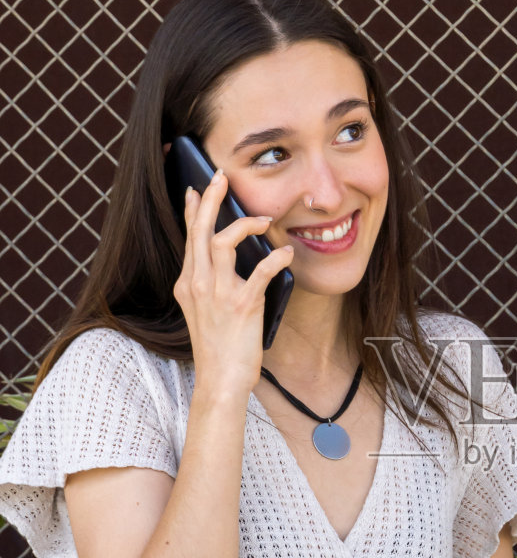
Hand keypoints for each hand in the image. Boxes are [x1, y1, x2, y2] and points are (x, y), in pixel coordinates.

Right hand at [173, 166, 293, 398]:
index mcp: (188, 284)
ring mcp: (217, 295)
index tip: (195, 190)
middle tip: (220, 177)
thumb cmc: (219, 347)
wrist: (220, 380)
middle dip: (210, 200)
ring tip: (263, 220)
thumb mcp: (205, 310)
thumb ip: (211, 283)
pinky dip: (276, 258)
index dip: (192, 211)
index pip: (189, 238)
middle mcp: (197, 284)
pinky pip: (260, 272)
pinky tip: (287, 252)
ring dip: (244, 225)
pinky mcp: (241, 306)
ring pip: (222, 243)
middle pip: (200, 231)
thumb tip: (228, 257)